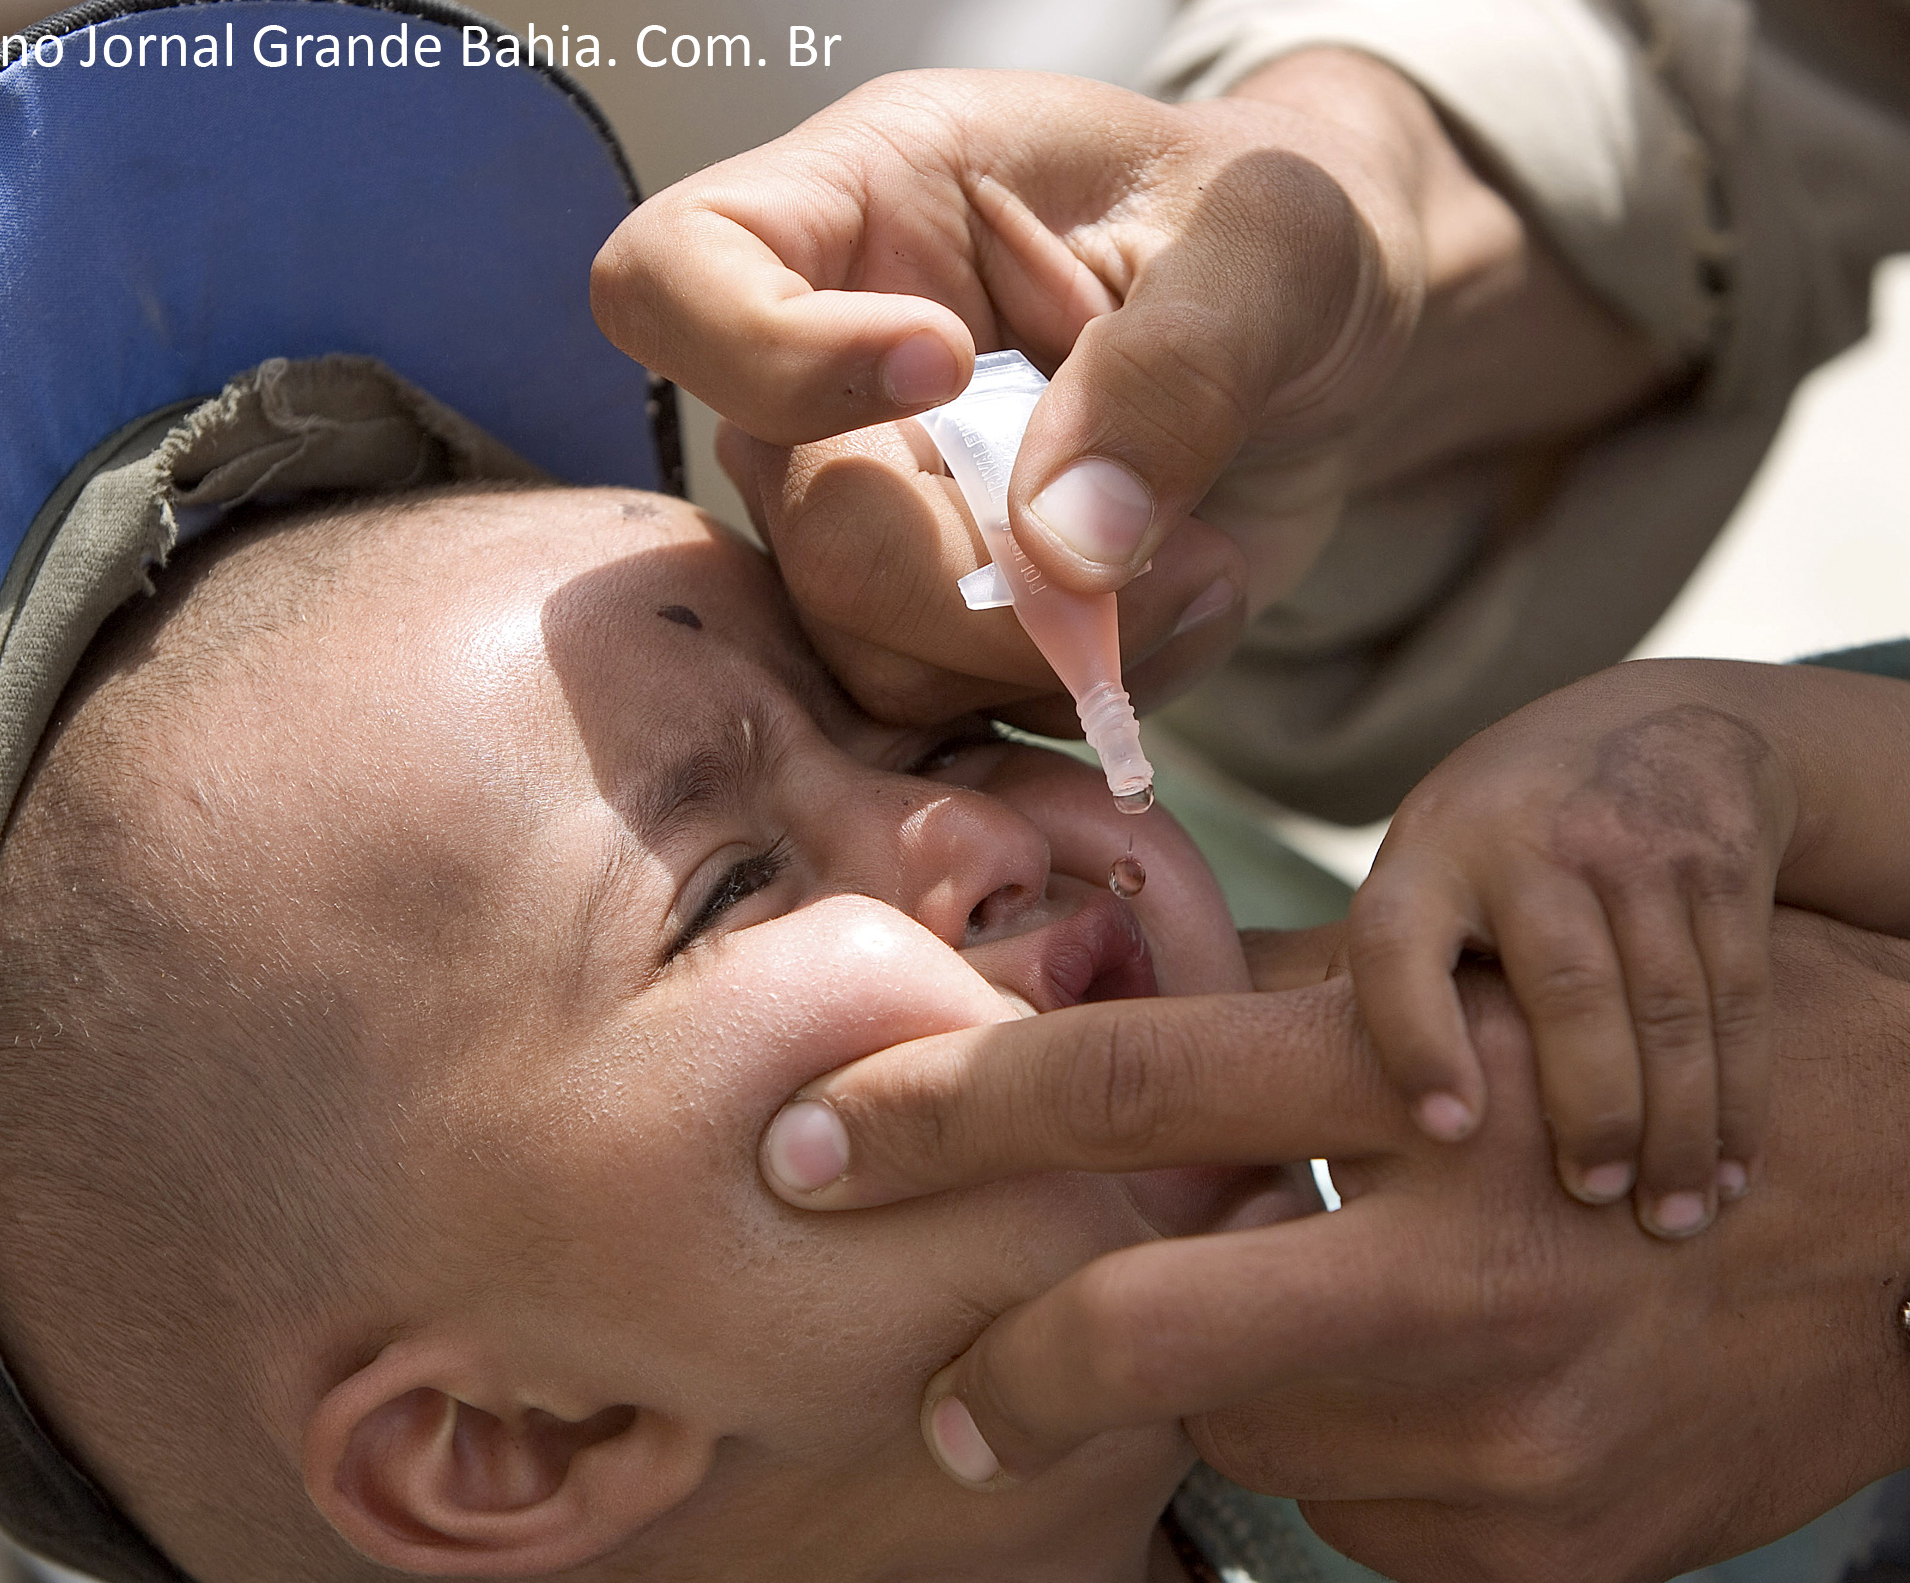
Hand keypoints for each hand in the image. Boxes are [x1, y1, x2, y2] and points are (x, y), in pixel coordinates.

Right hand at [595, 54, 1674, 730]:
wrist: (1330, 342)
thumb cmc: (1277, 237)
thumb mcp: (1276, 245)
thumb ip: (1175, 373)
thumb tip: (1057, 553)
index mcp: (858, 209)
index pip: (671, 279)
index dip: (770, 353)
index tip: (948, 364)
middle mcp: (821, 374)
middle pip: (801, 526)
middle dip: (989, 576)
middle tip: (1154, 545)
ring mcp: (866, 515)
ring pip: (870, 654)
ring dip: (1054, 649)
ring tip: (1198, 564)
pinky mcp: (933, 628)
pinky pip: (962, 719)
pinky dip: (1088, 691)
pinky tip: (1177, 604)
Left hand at [757, 912, 1909, 1582]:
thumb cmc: (1696, 1050)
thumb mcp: (1505, 978)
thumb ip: (1293, 993)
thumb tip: (1092, 977)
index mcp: (1430, 1083)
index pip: (1130, 1084)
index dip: (942, 1109)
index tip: (805, 1140)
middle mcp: (1466, 1264)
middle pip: (1143, 1331)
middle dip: (1008, 1375)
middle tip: (944, 1398)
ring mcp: (1517, 1432)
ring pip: (1254, 1437)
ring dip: (1239, 1394)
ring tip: (1343, 1328)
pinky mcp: (1559, 1549)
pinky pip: (1371, 1521)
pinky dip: (1360, 1461)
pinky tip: (1448, 1398)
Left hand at [1350, 660, 1794, 1236]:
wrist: (1656, 732)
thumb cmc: (1496, 858)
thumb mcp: (1419, 884)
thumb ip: (1359, 979)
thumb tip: (1214, 1088)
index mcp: (1422, 863)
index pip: (1396, 947)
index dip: (1414, 1036)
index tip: (1444, 1130)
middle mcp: (1522, 842)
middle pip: (1562, 990)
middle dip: (1585, 1109)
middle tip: (1592, 1203)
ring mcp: (1630, 844)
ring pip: (1661, 1005)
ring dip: (1675, 1122)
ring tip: (1670, 1216)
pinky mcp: (1721, 858)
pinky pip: (1736, 992)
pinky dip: (1739, 1090)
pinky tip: (1733, 1163)